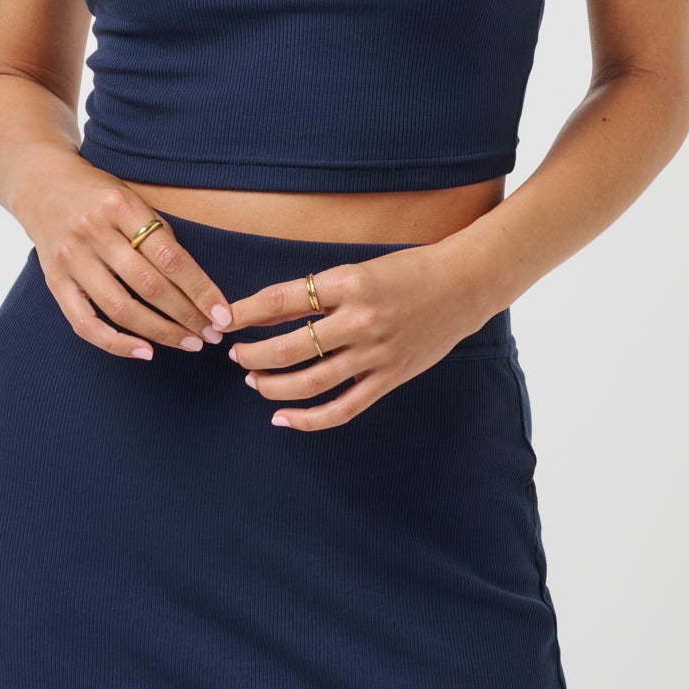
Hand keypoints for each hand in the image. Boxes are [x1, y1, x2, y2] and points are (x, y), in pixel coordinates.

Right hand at [13, 156, 233, 359]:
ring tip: (189, 343)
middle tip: (213, 334)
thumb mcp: (131, 197)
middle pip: (149, 285)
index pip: (170, 256)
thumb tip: (194, 282)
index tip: (223, 312)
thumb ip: (156, 233)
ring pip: (121, 308)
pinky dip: (116, 343)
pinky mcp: (54, 282)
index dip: (200, 289)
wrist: (41, 184)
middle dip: (187, 315)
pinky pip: (85, 323)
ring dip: (160, 332)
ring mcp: (71, 259)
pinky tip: (145, 351)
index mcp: (121, 206)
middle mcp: (94, 233)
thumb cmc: (98, 193)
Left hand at [226, 237, 492, 429]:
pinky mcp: (389, 378)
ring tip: (253, 380)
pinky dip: (309, 419)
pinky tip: (283, 418)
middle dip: (253, 354)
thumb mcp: (358, 269)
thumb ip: (319, 292)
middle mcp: (360, 320)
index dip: (246, 312)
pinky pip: (342, 409)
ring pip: (310, 382)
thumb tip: (269, 311)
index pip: (282, 300)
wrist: (463, 285)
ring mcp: (376, 354)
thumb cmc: (408, 270)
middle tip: (235, 353)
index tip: (225, 320)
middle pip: (290, 348)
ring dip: (273, 385)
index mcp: (349, 283)